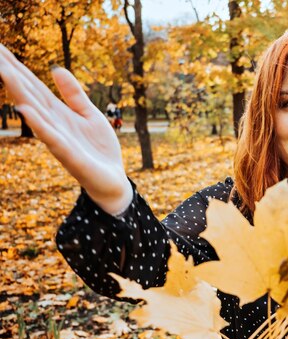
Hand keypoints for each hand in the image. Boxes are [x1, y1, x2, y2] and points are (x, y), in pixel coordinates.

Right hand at [0, 44, 132, 214]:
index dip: (18, 68)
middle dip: (12, 75)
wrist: (113, 180)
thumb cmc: (99, 149)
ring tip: (5, 72)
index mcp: (58, 114)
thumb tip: (56, 68)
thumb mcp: (89, 115)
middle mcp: (53, 124)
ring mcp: (59, 140)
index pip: (34, 86)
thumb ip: (74, 95)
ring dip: (20, 93)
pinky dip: (40, 125)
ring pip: (36, 113)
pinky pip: (52, 138)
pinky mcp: (70, 156)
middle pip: (29, 95)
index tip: (0, 47)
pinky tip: (27, 111)